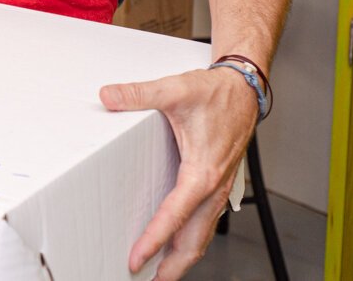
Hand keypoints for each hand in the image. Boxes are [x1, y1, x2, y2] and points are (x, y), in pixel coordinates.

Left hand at [100, 67, 258, 279]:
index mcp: (202, 173)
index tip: (136, 259)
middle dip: (172, 266)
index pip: (174, 216)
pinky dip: (191, 239)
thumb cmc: (214, 94)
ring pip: (202, 234)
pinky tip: (177, 241)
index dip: (154, 240)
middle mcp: (213, 188)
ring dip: (182, 257)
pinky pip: (205, 221)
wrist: (244, 90)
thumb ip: (139, 94)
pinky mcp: (218, 185)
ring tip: (160, 274)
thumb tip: (108, 95)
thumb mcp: (174, 89)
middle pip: (193, 240)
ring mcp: (218, 189)